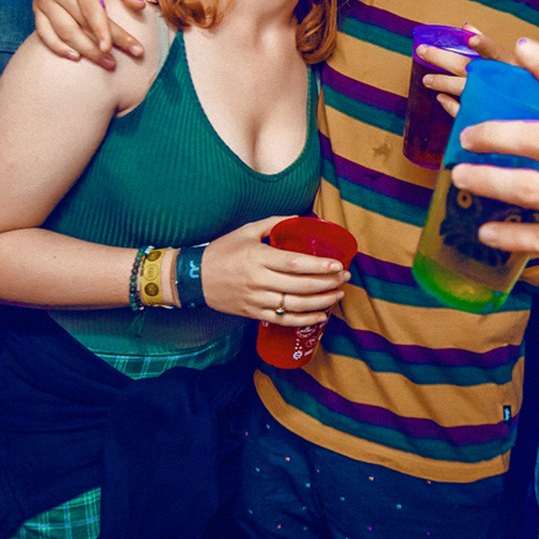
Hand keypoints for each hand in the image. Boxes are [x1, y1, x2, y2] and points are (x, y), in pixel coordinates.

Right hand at [32, 0, 144, 68]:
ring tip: (105, 64)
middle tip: (117, 63)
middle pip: (79, 23)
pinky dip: (57, 47)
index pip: (91, 7)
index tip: (110, 48)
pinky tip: (75, 57)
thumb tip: (139, 6)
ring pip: (63, 31)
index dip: (101, 29)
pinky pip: (44, 32)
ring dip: (84, 51)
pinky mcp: (38, 7)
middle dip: (99, 46)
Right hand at [201, 216, 350, 324]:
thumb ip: (274, 223)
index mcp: (258, 258)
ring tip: (338, 295)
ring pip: (294, 306)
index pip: (294, 263)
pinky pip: (283, 320)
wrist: (193, 278)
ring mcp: (256, 300)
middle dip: (327, 284)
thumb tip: (301, 218)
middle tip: (344, 278)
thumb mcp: (246, 230)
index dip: (319, 266)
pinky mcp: (253, 314)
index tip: (338, 264)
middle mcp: (258, 281)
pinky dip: (304, 319)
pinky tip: (321, 315)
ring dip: (321, 302)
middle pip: (299, 286)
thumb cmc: (222, 251)